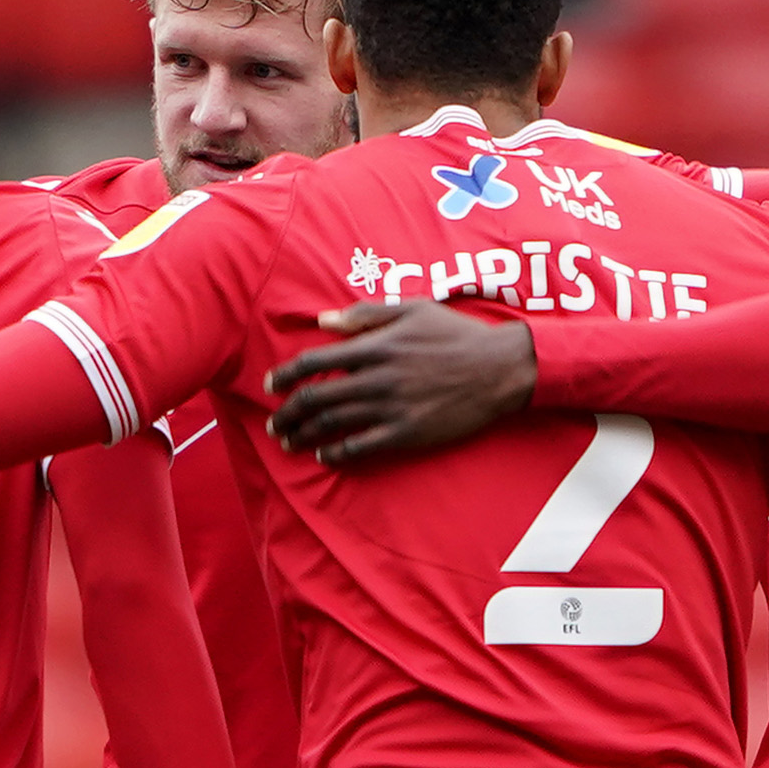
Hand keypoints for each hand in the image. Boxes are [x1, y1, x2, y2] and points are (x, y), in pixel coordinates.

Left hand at [265, 298, 535, 466]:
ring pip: (332, 425)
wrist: (498, 369)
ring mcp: (391, 408)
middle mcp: (377, 378)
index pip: (314, 362)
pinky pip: (361, 448)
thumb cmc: (455, 335)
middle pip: (315, 399)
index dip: (285, 375)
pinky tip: (324, 455)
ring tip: (288, 442)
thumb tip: (322, 321)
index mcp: (375, 346)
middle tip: (273, 423)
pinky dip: (336, 453)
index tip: (270, 385)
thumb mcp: (412, 311)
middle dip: (287, 413)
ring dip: (303, 435)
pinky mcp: (406, 433)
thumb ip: (365, 316)